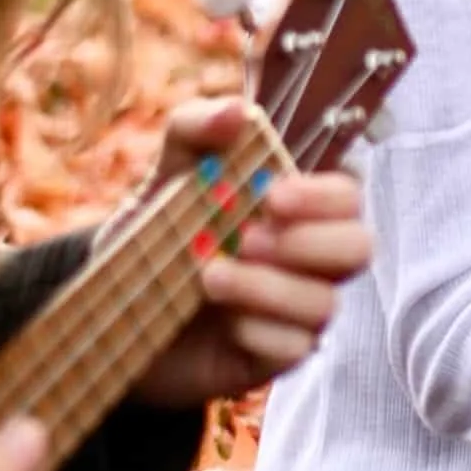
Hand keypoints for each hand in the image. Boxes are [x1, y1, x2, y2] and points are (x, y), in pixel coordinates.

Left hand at [129, 97, 373, 408]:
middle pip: (359, 249)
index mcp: (293, 210)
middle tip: (246, 239)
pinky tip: (224, 325)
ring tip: (209, 279)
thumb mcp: (162, 178)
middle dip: (308, 244)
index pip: (347, 195)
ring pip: (325, 303)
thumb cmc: (153, 238)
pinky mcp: (275, 357)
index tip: (271, 196)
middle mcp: (307, 260)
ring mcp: (295, 312)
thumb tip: (238, 112)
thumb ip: (195, 132)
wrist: (111, 315)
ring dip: (268, 289)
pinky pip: (295, 349)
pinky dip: (259, 332)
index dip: (323, 196)